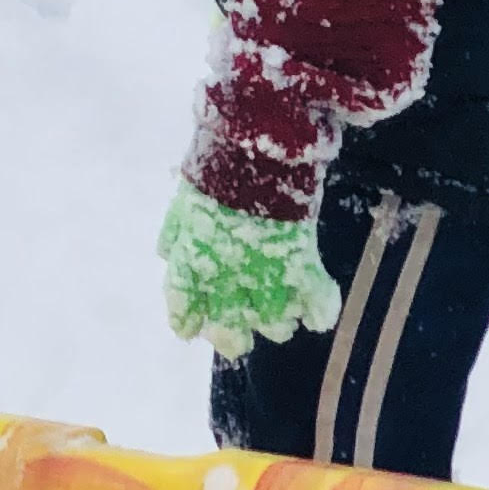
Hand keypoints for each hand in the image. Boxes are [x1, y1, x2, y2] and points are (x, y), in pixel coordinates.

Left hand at [157, 182, 342, 357]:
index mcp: (193, 261)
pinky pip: (317, 302)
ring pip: (274, 325)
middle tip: (238, 332)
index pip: (183, 309)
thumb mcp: (184, 204)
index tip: (190, 328)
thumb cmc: (214, 171)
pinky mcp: (302, 263)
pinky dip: (320, 311)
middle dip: (233, 339)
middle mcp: (227, 278)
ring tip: (280, 310)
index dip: (187, 322)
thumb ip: (176, 235)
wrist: (254, 150)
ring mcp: (266, 274)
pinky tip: (316, 315)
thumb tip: (168, 255)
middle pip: (230, 333)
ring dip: (276, 322)